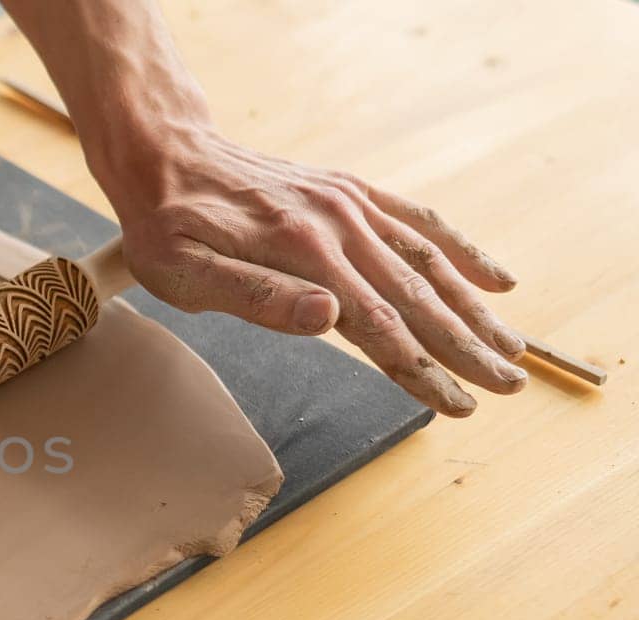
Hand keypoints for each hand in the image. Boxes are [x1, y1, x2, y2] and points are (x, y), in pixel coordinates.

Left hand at [113, 127, 526, 415]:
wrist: (165, 154)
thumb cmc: (165, 226)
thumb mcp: (183, 274)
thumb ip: (255, 298)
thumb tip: (327, 320)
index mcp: (301, 253)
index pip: (377, 326)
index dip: (421, 370)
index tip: (458, 406)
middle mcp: (337, 224)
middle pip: (417, 298)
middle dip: (467, 347)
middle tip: (510, 387)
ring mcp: (347, 204)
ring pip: (428, 262)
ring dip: (475, 307)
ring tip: (514, 346)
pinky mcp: (348, 191)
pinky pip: (417, 220)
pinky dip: (460, 250)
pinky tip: (496, 279)